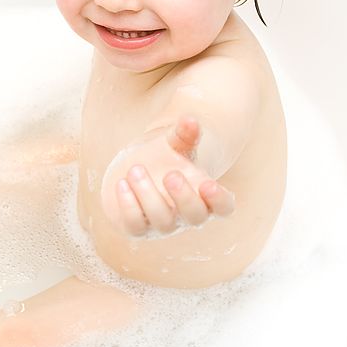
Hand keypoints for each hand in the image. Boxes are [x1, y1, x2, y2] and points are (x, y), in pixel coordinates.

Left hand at [100, 115, 234, 235]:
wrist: (139, 165)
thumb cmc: (166, 156)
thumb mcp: (176, 142)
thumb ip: (185, 134)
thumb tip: (190, 120)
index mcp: (205, 195)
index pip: (224, 207)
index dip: (219, 200)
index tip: (208, 184)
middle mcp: (187, 214)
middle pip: (195, 217)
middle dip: (184, 197)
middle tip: (171, 175)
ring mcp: (163, 224)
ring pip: (163, 222)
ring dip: (149, 196)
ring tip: (136, 169)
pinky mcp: (138, 227)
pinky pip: (135, 225)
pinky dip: (128, 206)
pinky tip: (122, 183)